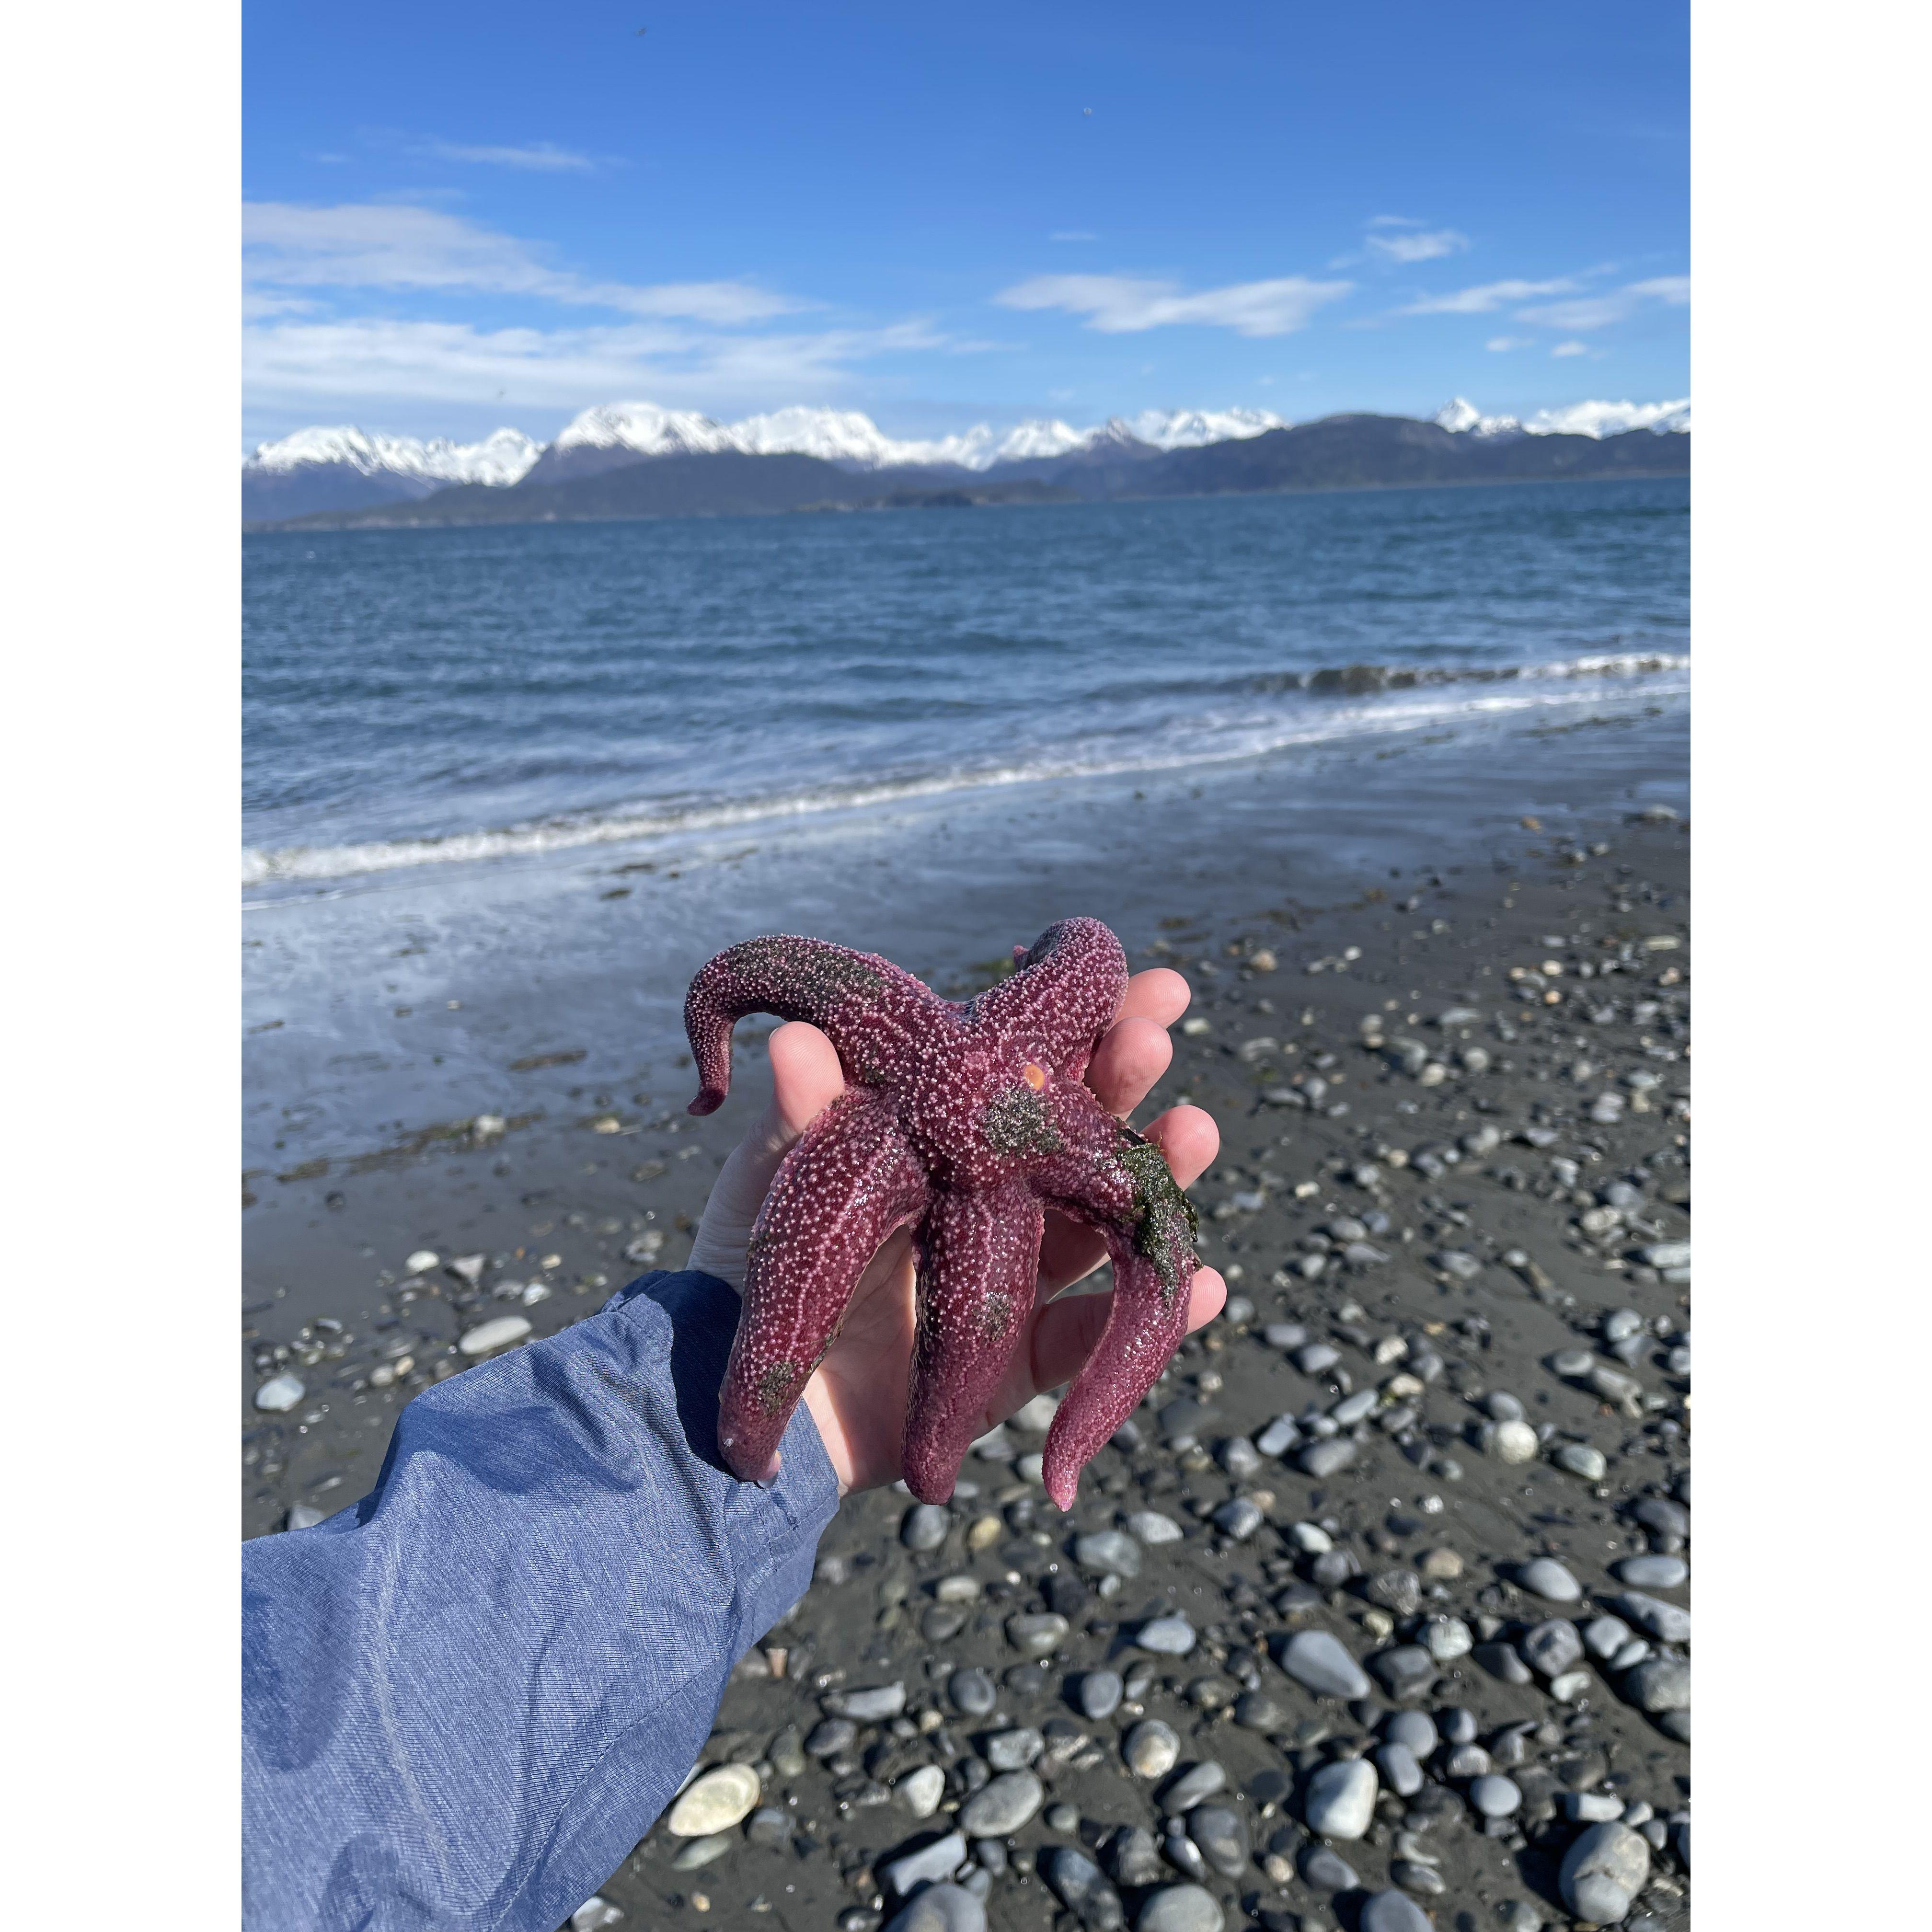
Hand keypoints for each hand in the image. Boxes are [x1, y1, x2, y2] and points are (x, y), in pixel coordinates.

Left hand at [686, 968, 1224, 1495]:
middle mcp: (988, 1205)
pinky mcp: (1006, 1371)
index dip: (1084, 1025)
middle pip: (1077, 1134)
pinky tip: (1206, 1284)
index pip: (1025, 1072)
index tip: (1138, 978)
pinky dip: (1144, 1324)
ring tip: (1196, 1130)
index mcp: (943, 1150)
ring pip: (1099, 1226)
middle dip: (1126, 1080)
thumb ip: (797, 1121)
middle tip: (1155, 1034)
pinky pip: (1082, 1344)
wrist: (733, 1396)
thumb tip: (791, 1037)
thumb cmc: (747, 1269)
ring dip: (1156, 1178)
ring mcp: (1006, 1283)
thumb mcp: (770, 1183)